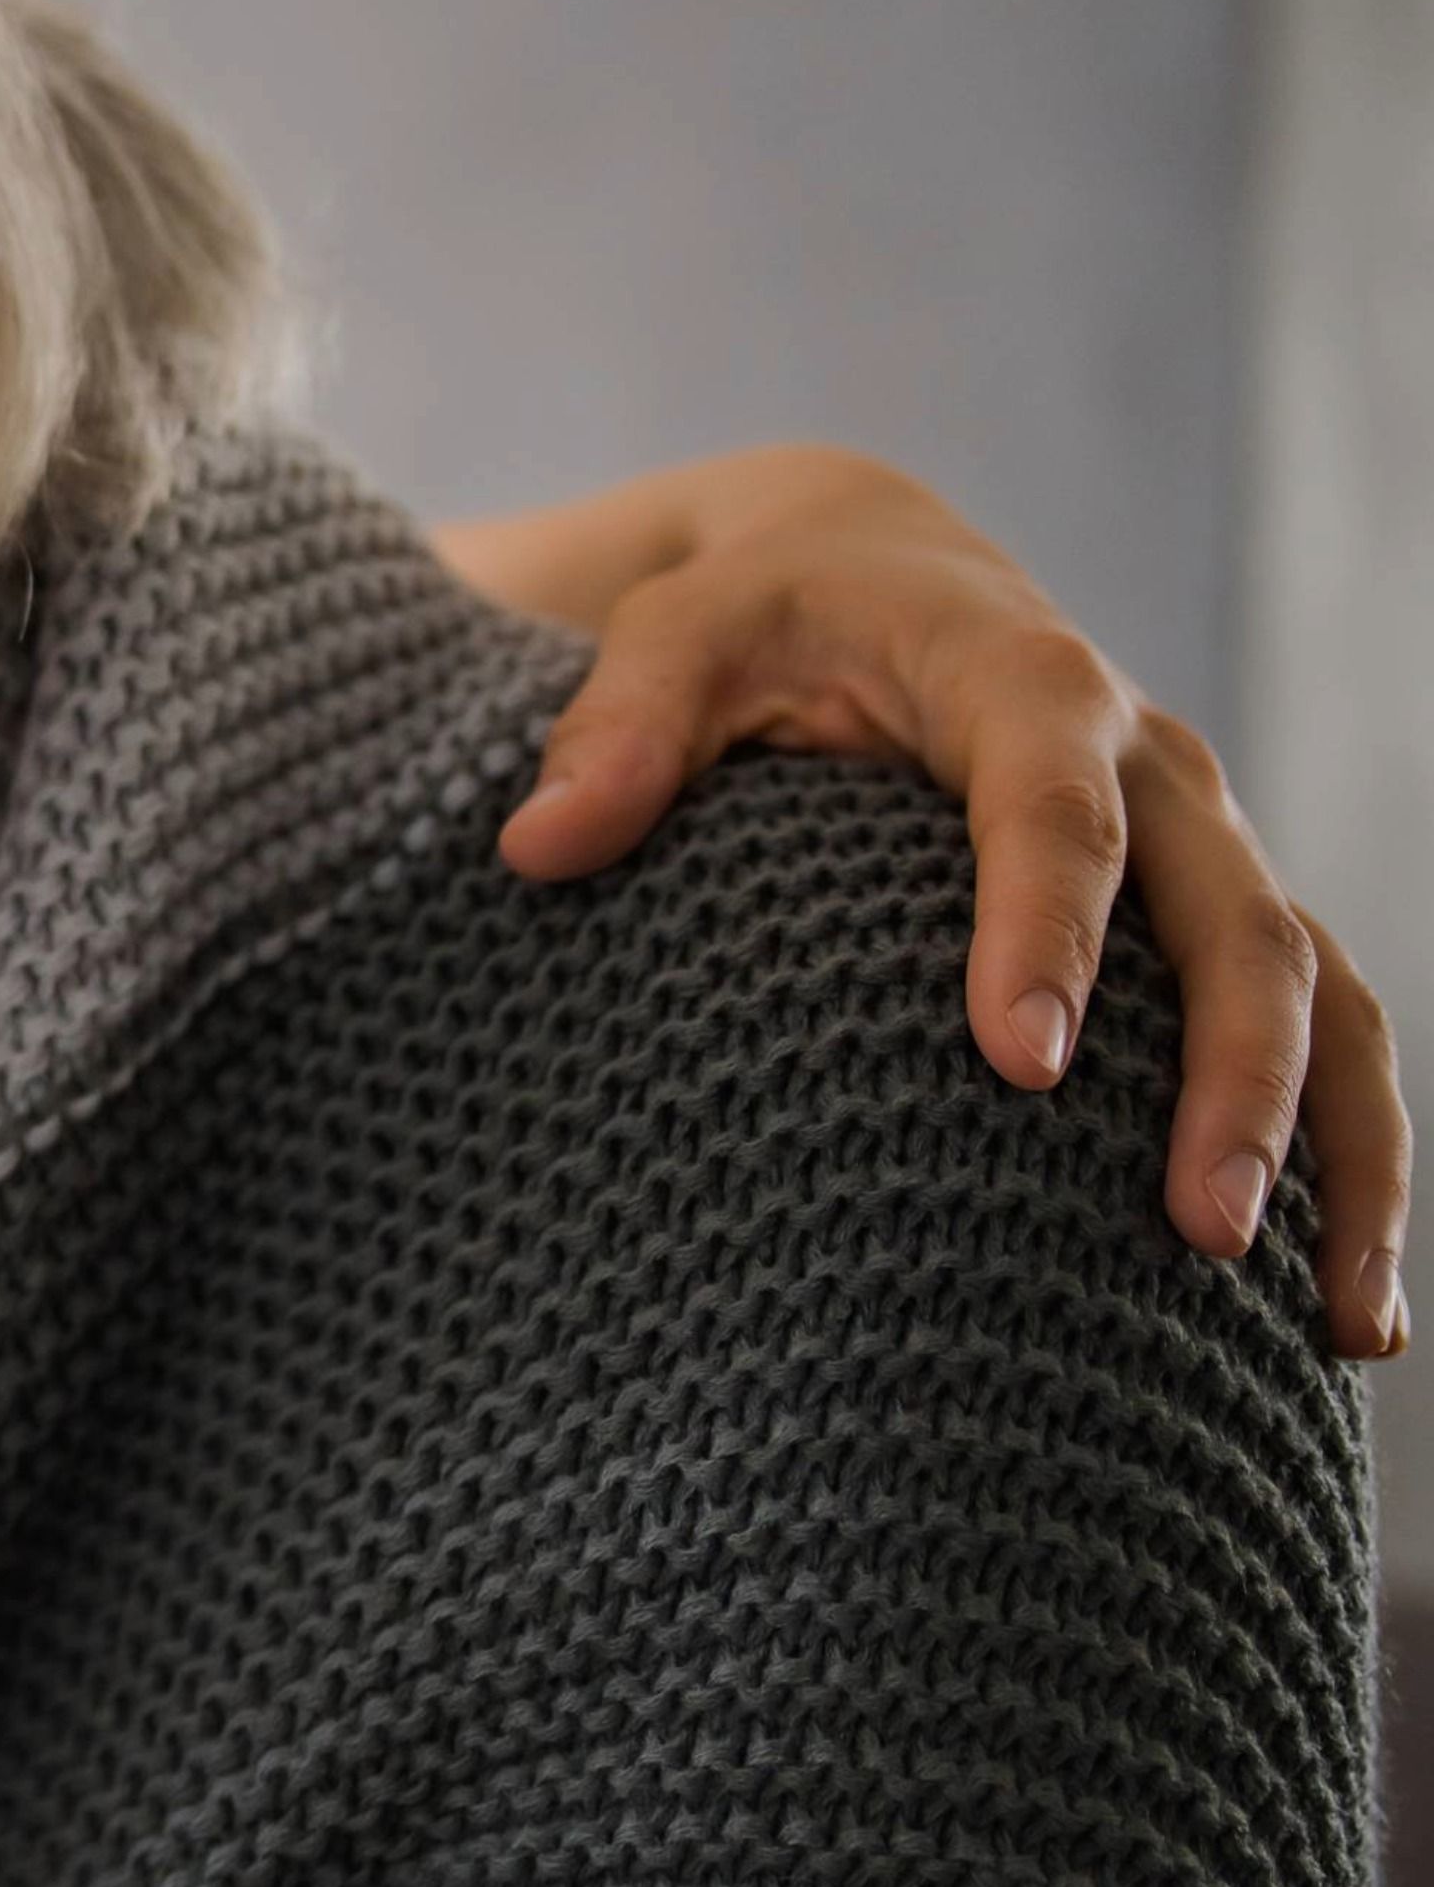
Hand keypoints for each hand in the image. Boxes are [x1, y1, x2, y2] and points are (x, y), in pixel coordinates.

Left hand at [452, 443, 1404, 1355]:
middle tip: (1194, 1229)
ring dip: (1340, 1151)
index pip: (1050, 811)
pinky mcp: (1215, 912)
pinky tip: (1340, 1314)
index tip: (1016, 1063)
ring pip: (1323, 994)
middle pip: (1236, 924)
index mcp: (1025, 680)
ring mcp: (1206, 845)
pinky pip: (1325, 1032)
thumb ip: (619, 727)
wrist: (875, 567)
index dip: (1044, 929)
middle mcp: (1154, 764)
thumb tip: (534, 848)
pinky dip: (1351, 1159)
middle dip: (1232, 1080)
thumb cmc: (764, 612)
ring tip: (1336, 1320)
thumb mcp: (681, 629)